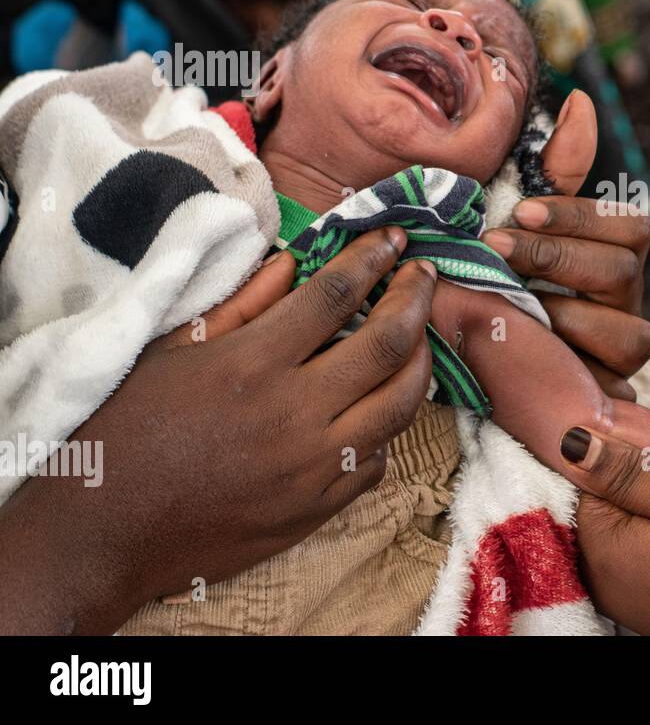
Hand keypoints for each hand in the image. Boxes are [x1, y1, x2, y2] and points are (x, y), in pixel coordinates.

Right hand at [0, 228, 435, 633]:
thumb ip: (239, 304)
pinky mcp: (317, 508)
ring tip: (419, 336)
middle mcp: (294, 414)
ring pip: (400, 405)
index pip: (335, 295)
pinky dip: (387, 427)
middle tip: (424, 276)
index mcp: (252, 364)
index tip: (393, 239)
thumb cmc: (125, 431)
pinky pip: (377, 461)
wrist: (102, 534)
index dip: (372, 259)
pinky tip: (380, 405)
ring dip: (420, 361)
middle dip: (416, 299)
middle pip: (387, 345)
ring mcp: (312, 467)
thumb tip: (292, 263)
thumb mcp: (169, 352)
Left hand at [484, 91, 649, 399]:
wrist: (458, 342)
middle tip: (496, 246)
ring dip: (567, 314)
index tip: (522, 208)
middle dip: (558, 256)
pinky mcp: (605, 392)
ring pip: (632, 333)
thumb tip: (582, 102)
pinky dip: (573, 364)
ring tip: (512, 302)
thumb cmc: (491, 271)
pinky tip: (532, 348)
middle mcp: (623, 299)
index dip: (579, 215)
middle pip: (626, 270)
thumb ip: (556, 167)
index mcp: (609, 252)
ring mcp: (618, 350)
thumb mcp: (514, 217)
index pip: (629, 225)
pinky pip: (610, 382)